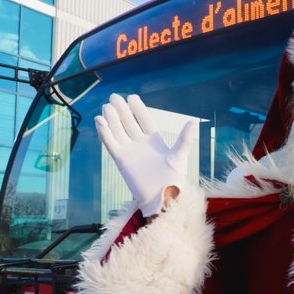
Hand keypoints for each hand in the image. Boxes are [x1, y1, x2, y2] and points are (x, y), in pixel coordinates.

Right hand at [95, 94, 198, 216]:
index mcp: (155, 140)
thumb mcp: (180, 156)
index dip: (138, 109)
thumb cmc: (173, 178)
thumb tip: (193, 122)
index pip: (144, 120)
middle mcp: (140, 143)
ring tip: (107, 106)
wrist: (161, 197)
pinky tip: (100, 120)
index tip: (132, 97)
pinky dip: (105, 132)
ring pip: (118, 131)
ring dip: (111, 119)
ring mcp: (129, 151)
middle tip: (114, 96)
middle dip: (122, 110)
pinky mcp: (121, 160)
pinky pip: (110, 143)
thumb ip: (185, 139)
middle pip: (128, 122)